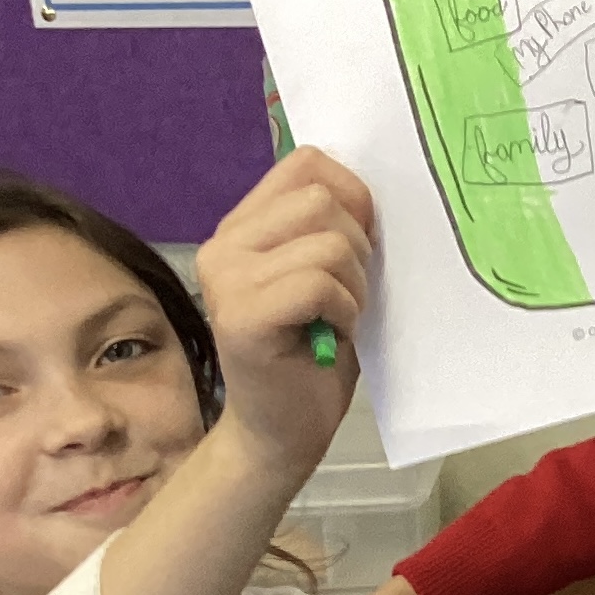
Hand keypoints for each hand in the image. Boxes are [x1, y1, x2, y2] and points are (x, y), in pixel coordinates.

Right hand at [195, 148, 372, 486]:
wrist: (281, 432)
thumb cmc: (313, 352)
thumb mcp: (326, 274)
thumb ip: (330, 226)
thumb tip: (369, 188)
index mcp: (243, 227)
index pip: (307, 162)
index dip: (354, 194)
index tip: (362, 243)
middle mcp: (225, 245)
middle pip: (323, 198)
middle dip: (359, 246)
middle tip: (349, 294)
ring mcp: (227, 279)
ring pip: (329, 242)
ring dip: (355, 285)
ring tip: (339, 317)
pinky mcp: (242, 316)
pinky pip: (320, 283)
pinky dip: (345, 309)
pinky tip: (332, 335)